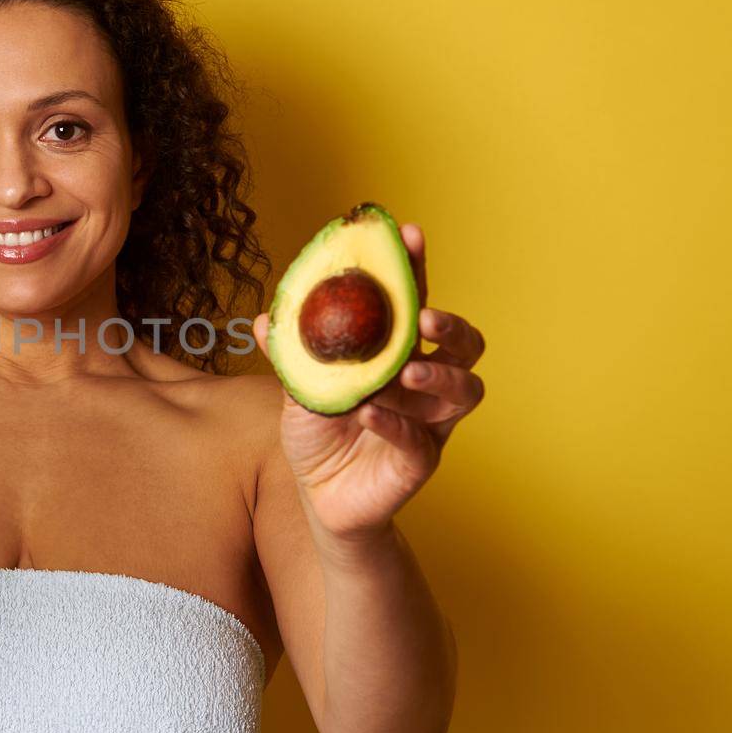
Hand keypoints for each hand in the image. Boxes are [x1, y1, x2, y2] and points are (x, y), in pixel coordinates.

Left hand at [251, 222, 485, 546]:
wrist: (319, 498)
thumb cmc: (318, 434)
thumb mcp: (299, 389)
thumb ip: (291, 354)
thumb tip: (264, 317)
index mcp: (400, 353)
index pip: (416, 302)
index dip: (417, 269)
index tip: (410, 235)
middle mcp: (426, 382)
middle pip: (466, 344)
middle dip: (451, 326)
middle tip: (425, 319)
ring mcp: (431, 421)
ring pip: (463, 391)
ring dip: (436, 376)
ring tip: (404, 374)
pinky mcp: (421, 460)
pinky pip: (422, 439)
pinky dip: (397, 423)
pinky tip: (370, 414)